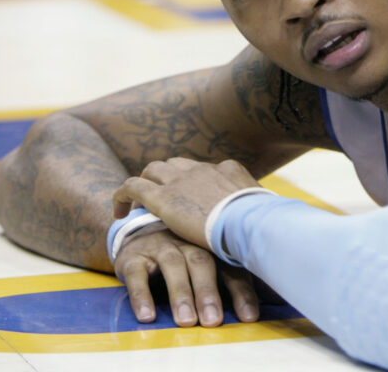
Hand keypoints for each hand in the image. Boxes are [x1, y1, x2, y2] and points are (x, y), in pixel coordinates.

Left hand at [113, 157, 260, 247]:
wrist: (248, 222)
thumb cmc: (263, 221)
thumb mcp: (265, 208)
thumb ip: (258, 207)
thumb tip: (268, 213)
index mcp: (228, 169)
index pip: (203, 170)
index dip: (191, 183)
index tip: (189, 199)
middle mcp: (202, 169)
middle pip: (175, 165)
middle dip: (165, 178)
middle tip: (161, 199)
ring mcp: (180, 180)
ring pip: (152, 170)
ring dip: (145, 184)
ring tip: (137, 206)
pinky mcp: (162, 197)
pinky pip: (133, 186)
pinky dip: (122, 195)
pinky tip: (118, 212)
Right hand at [115, 226, 260, 326]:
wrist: (139, 234)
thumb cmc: (185, 251)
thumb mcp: (210, 256)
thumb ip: (236, 273)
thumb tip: (277, 295)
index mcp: (211, 243)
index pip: (230, 266)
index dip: (241, 291)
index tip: (250, 317)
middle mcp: (188, 240)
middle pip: (202, 263)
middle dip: (209, 293)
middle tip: (213, 321)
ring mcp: (161, 246)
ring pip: (173, 266)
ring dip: (181, 294)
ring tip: (186, 321)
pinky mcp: (133, 256)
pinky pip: (136, 275)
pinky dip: (141, 295)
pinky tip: (147, 316)